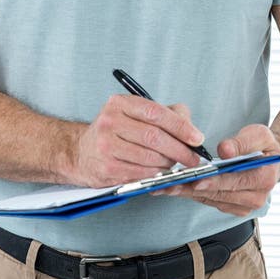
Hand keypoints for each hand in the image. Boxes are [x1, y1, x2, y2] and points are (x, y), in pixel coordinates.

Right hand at [72, 95, 205, 187]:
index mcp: (120, 103)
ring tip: (174, 164)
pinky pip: (140, 173)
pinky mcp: (106, 167)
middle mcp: (110, 121)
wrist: (81, 152)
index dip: (180, 126)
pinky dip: (155, 175)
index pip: (156, 112)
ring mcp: (106, 145)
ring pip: (149, 157)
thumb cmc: (116, 132)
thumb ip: (166, 114)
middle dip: (179, 149)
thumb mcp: (136, 115)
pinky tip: (159, 173)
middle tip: (193, 158)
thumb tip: (191, 128)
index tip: (197, 138)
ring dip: (168, 164)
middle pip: (154, 136)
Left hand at [153, 124, 279, 216]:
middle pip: (219, 194)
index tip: (196, 180)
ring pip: (211, 200)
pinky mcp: (233, 208)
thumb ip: (243, 142)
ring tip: (166, 186)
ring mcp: (244, 206)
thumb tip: (225, 151)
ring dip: (188, 193)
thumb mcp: (260, 135)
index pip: (236, 181)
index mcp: (265, 179)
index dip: (215, 181)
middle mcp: (256, 198)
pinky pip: (209, 202)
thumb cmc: (264, 145)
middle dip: (193, 188)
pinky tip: (175, 188)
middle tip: (170, 183)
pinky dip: (192, 194)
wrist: (271, 161)